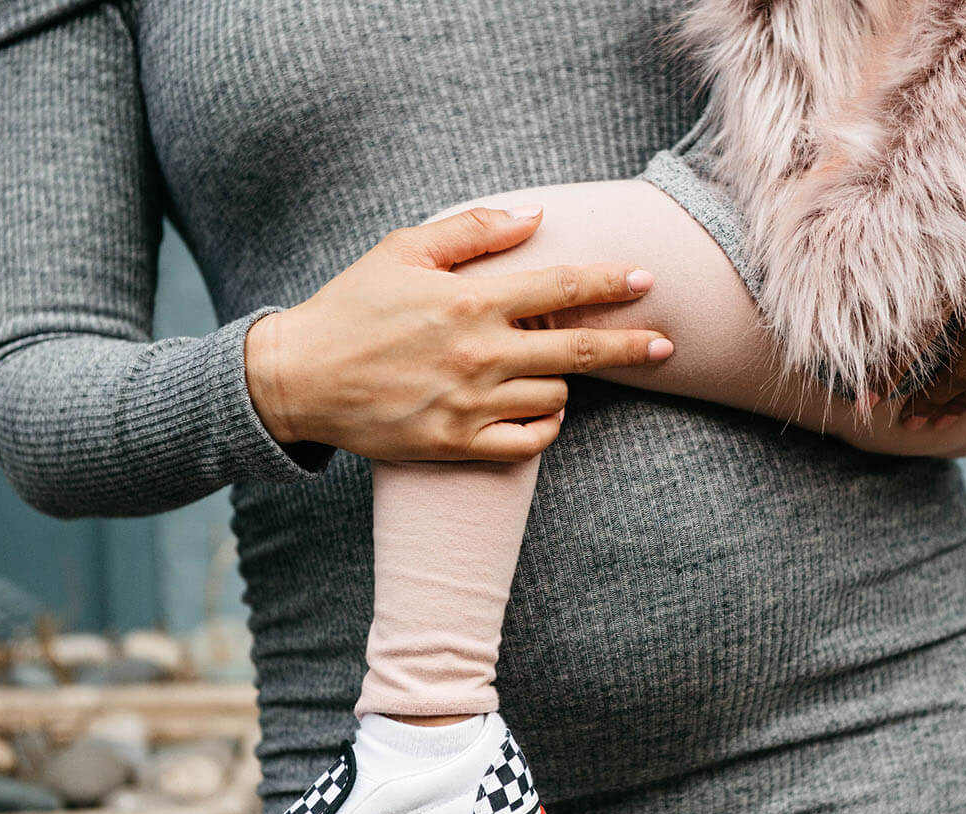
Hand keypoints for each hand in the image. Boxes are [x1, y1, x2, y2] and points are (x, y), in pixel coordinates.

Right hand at [245, 206, 671, 460]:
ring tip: (554, 370)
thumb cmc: (352, 306)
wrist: (299, 378)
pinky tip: (545, 411)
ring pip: (554, 395)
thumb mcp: (403, 250)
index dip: (611, 283)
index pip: (562, 287)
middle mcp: (478, 354)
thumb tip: (535, 216)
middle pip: (579, 350)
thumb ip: (472, 230)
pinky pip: (529, 443)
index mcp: (469, 301)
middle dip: (631, 345)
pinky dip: (546, 427)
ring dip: (565, 382)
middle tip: (666, 344)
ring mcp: (470, 404)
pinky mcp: (457, 444)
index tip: (644, 281)